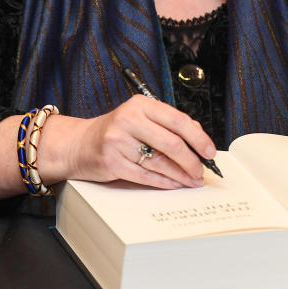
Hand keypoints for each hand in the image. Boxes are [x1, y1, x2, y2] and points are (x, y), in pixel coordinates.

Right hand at [39, 95, 215, 188]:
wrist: (78, 144)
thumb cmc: (114, 131)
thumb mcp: (139, 118)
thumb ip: (165, 125)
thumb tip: (198, 140)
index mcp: (140, 105)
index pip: (178, 120)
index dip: (198, 137)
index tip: (209, 151)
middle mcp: (129, 120)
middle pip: (172, 143)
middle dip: (192, 161)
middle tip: (202, 170)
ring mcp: (118, 142)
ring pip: (160, 162)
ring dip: (181, 175)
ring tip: (192, 180)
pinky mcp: (112, 162)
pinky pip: (146, 176)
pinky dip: (164, 182)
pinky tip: (174, 183)